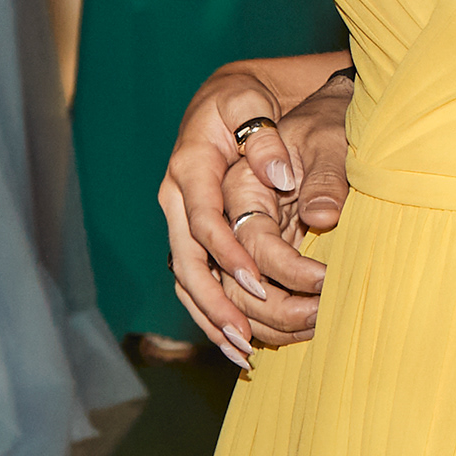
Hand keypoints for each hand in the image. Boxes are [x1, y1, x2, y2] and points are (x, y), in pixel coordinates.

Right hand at [159, 61, 353, 364]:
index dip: (227, 255)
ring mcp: (180, 221)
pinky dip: (211, 313)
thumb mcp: (250, 103)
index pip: (203, 221)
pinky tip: (236, 341)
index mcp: (188, 168)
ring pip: (186, 280)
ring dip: (211, 319)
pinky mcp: (191, 235)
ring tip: (244, 354)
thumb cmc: (242, 101)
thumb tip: (279, 178)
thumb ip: (264, 137)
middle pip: (187, 262)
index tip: (256, 282)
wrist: (224, 101)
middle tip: (245, 338)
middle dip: (214, 303)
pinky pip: (195, 281)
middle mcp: (176, 200)